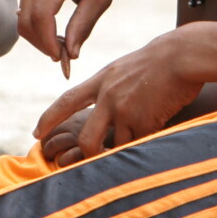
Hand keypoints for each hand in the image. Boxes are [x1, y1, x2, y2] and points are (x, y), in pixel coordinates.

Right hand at [18, 0, 131, 64]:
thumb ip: (83, 26)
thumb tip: (70, 55)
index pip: (41, 15)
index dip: (48, 42)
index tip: (64, 59)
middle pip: (26, 20)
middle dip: (42, 44)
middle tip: (65, 58)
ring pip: (22, 18)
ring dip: (39, 38)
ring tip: (63, 47)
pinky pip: (25, 10)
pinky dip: (37, 27)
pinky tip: (56, 35)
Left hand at [33, 31, 201, 158]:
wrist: (180, 56)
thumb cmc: (157, 61)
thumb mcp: (123, 69)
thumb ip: (109, 87)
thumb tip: (101, 105)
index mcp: (101, 81)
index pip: (66, 101)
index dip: (49, 118)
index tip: (36, 134)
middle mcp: (108, 97)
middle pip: (86, 139)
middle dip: (88, 156)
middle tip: (94, 160)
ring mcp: (125, 110)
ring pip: (116, 147)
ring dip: (126, 148)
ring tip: (141, 134)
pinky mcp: (144, 121)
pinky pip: (139, 144)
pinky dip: (145, 143)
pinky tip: (157, 128)